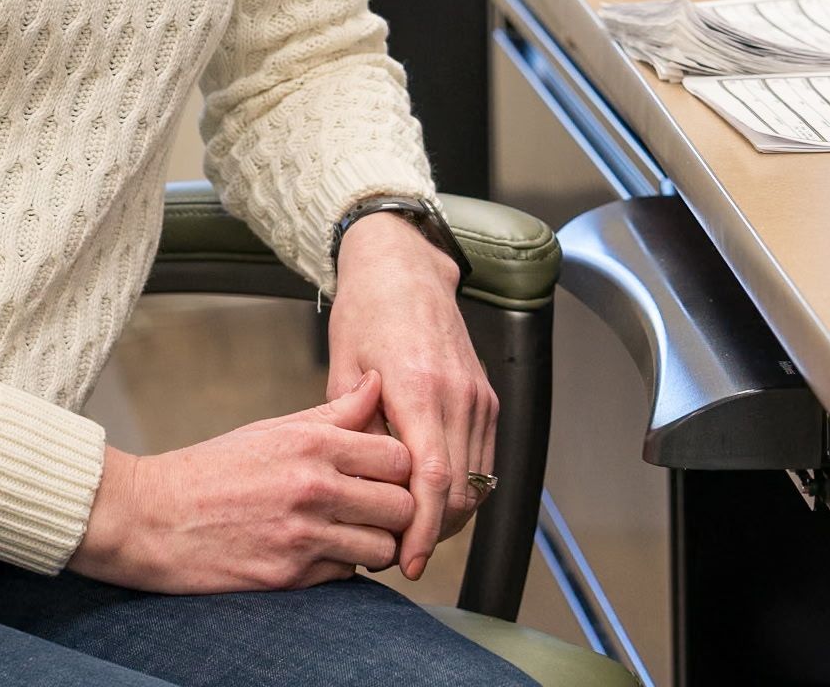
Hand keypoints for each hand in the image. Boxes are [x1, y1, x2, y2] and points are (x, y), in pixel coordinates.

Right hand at [68, 369, 413, 591]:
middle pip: (401, 504)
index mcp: (311, 443)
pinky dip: (343, 566)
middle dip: (397, 508)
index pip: (397, 455)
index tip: (385, 471)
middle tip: (378, 506)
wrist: (156, 518)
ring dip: (374, 542)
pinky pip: (347, 576)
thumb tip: (376, 383)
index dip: (399, 466)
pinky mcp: (292, 577)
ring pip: (382, 548)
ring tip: (352, 531)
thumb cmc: (215, 469)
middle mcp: (314, 487)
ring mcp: (304, 536)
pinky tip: (321, 551)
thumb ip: (333, 413)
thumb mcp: (274, 428)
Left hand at [325, 213, 498, 581]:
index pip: (432, 478)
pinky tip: (430, 495)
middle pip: (459, 491)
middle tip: (396, 551)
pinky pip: (483, 459)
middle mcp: (457, 394)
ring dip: (449, 515)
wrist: (404, 266)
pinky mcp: (486, 396)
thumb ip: (353, 428)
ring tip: (410, 529)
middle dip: (432, 532)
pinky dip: (462, 487)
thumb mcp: (343, 367)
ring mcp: (478, 396)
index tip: (407, 561)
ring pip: (477, 482)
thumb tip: (357, 488)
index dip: (423, 529)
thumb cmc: (366, 311)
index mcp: (418, 386)